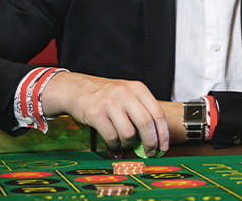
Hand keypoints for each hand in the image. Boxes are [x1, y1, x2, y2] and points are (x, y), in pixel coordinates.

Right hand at [42, 71, 169, 156]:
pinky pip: (111, 137)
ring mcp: (110, 103)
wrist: (78, 89)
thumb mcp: (129, 95)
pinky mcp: (95, 114)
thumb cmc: (108, 96)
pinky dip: (115, 145)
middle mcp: (126, 93)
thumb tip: (155, 140)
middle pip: (146, 124)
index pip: (158, 113)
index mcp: (138, 88)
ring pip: (129, 133)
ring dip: (129, 144)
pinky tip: (114, 142)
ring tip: (125, 143)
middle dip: (150, 142)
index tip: (163, 147)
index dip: (163, 134)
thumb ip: (142, 113)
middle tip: (150, 152)